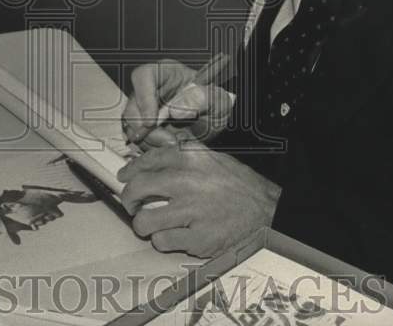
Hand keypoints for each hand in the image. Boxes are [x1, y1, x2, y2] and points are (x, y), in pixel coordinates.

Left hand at [117, 139, 280, 257]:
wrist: (266, 212)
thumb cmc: (241, 186)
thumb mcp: (213, 159)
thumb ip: (184, 154)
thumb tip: (156, 151)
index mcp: (190, 159)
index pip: (147, 161)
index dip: (130, 170)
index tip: (125, 177)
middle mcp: (186, 182)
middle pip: (137, 189)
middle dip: (129, 199)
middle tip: (133, 204)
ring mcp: (190, 212)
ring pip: (143, 220)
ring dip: (144, 223)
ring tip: (152, 223)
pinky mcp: (196, 239)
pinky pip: (161, 241)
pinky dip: (163, 240)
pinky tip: (173, 235)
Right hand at [122, 61, 234, 148]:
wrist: (214, 122)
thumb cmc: (215, 103)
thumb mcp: (218, 99)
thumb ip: (203, 98)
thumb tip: (177, 109)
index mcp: (166, 72)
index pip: (143, 76)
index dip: (143, 98)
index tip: (151, 121)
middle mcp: (151, 89)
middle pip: (132, 105)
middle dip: (145, 128)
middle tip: (168, 140)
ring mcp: (144, 109)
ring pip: (132, 126)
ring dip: (150, 141)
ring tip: (174, 144)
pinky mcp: (144, 127)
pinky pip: (138, 140)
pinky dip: (152, 147)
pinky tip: (169, 147)